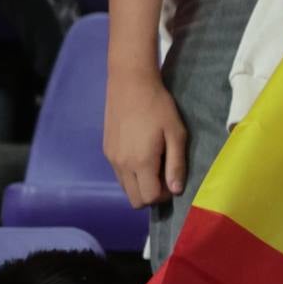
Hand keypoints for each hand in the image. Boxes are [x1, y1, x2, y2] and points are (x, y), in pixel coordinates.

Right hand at [103, 74, 189, 208]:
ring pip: (125, 188)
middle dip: (151, 194)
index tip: (173, 181)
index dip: (164, 196)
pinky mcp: (106, 150)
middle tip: (164, 176)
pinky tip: (142, 155)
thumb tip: (176, 190)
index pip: (149, 198)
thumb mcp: (176, 134)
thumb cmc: (158, 107)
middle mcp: (121, 165)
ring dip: (140, 184)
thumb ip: (176, 164)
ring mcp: (111, 158)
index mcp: (140, 162)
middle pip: (134, 199)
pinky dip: (131, 174)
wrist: (130, 84)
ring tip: (154, 164)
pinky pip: (119, 174)